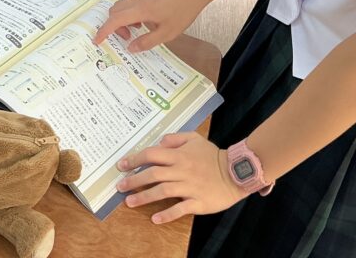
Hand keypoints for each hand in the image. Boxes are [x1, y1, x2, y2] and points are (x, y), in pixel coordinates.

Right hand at [93, 0, 210, 51]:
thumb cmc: (182, 13)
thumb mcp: (166, 34)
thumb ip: (146, 42)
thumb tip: (130, 48)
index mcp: (140, 10)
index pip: (114, 20)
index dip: (103, 31)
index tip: (97, 41)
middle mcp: (137, 0)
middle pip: (113, 11)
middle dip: (113, 26)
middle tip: (127, 38)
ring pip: (120, 6)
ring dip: (121, 20)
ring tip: (135, 30)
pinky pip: (129, 3)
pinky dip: (128, 14)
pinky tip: (143, 22)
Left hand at [115, 133, 245, 223]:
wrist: (235, 172)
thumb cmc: (213, 156)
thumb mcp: (195, 138)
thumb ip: (176, 138)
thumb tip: (159, 142)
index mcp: (179, 155)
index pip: (152, 155)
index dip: (135, 159)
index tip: (122, 165)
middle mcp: (181, 170)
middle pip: (153, 175)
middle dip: (134, 180)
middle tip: (120, 187)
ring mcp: (189, 187)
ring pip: (162, 191)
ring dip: (144, 197)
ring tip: (129, 202)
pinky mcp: (197, 202)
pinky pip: (180, 209)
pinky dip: (167, 214)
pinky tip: (155, 219)